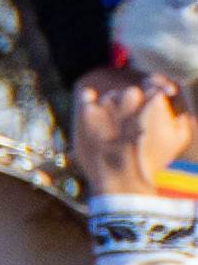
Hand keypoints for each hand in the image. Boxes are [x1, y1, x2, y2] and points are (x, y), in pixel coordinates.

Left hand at [68, 65, 190, 200]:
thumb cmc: (152, 163)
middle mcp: (130, 98)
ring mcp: (106, 105)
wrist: (123, 183)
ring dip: (110, 109)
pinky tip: (93, 112)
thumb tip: (175, 107)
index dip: (151, 87)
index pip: (151, 81)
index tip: (148, 98)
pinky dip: (88, 101)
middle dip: (129, 106)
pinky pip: (86, 97)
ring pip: (108, 98)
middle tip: (128, 125)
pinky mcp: (85, 113)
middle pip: (128, 93)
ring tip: (113, 132)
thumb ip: (179, 117)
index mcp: (153, 101)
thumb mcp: (177, 138)